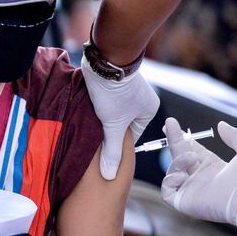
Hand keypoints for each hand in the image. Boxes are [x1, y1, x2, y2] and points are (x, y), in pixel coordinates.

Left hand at [81, 57, 159, 179]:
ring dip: (101, 119)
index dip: (117, 144)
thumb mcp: (112, 125)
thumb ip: (112, 150)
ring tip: (89, 126)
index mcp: (149, 110)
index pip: (132, 135)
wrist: (104, 60)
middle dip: (108, 131)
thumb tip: (110, 175)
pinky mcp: (113, 84)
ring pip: (112, 113)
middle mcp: (141, 100)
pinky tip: (87, 114)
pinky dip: (98, 108)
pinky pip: (106, 102)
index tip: (104, 150)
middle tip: (94, 139)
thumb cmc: (114, 92)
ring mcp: (127, 90)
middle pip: (122, 124)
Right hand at [161, 118, 236, 229]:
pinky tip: (182, 175)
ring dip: (178, 161)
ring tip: (191, 157)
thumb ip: (235, 136)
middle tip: (169, 124)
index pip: (191, 150)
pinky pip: (166, 191)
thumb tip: (221, 124)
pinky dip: (170, 181)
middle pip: (179, 156)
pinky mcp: (184, 202)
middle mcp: (199, 178)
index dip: (182, 138)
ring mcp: (190, 191)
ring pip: (172, 171)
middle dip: (173, 140)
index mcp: (212, 166)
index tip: (172, 124)